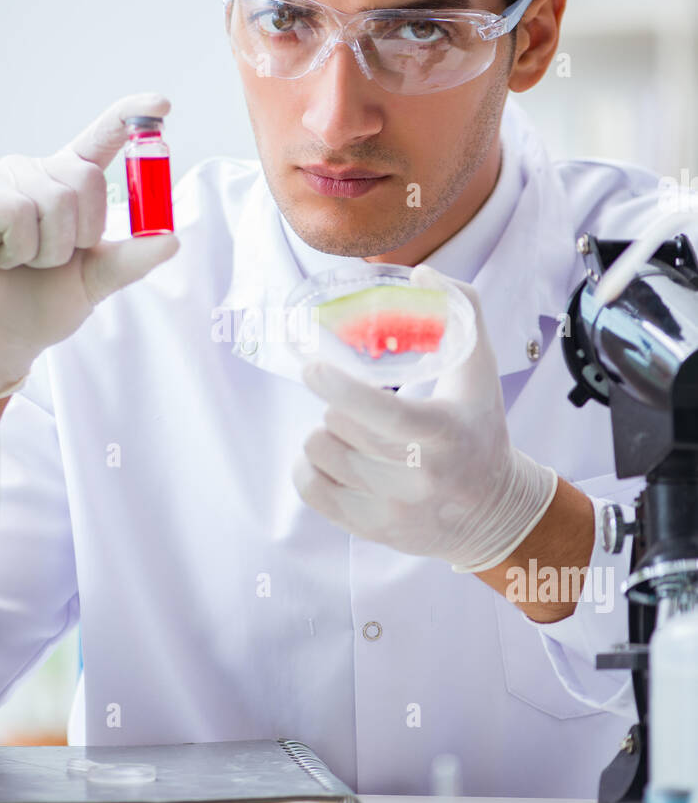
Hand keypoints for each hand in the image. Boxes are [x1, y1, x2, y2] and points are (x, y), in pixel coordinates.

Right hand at [0, 92, 178, 394]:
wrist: (1, 340)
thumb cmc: (42, 304)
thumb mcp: (97, 280)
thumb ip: (131, 259)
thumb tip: (172, 240)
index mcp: (66, 183)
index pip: (99, 140)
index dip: (128, 118)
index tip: (162, 104)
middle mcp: (33, 172)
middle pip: (85, 178)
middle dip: (81, 234)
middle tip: (52, 260)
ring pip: (53, 200)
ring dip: (48, 250)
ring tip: (21, 263)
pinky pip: (17, 211)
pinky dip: (19, 249)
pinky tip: (0, 260)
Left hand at [291, 265, 557, 572]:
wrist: (494, 513)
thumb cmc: (480, 429)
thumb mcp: (481, 372)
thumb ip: (462, 312)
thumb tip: (423, 272)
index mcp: (444, 434)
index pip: (382, 413)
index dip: (338, 388)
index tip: (311, 366)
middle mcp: (419, 478)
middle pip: (339, 428)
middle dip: (337, 404)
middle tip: (355, 402)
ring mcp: (393, 509)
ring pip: (320, 454)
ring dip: (323, 433)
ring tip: (347, 430)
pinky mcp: (372, 530)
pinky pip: (310, 490)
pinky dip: (309, 467)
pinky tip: (329, 457)